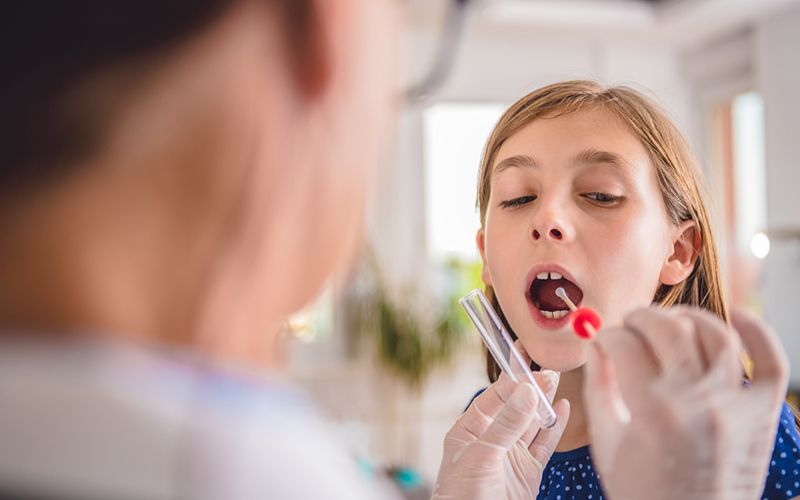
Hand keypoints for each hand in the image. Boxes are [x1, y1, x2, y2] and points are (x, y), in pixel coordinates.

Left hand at [432, 360, 569, 499]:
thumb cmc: (463, 496)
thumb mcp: (482, 455)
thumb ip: (507, 424)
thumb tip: (527, 390)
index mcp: (468, 431)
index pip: (492, 398)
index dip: (511, 381)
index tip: (528, 366)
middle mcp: (490, 440)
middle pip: (514, 407)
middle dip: (530, 388)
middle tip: (548, 369)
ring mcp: (510, 456)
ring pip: (531, 424)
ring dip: (544, 404)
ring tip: (556, 381)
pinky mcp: (528, 472)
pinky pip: (543, 445)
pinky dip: (554, 428)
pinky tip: (562, 409)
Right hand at [584, 306, 789, 499]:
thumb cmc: (644, 492)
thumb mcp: (606, 442)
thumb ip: (598, 386)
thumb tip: (594, 345)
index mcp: (651, 412)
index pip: (623, 345)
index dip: (606, 335)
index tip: (602, 340)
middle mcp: (696, 402)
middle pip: (668, 329)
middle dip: (639, 317)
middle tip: (628, 324)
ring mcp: (734, 407)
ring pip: (716, 334)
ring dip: (687, 316)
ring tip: (669, 322)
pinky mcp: (761, 416)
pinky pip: (769, 363)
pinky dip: (758, 332)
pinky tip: (738, 317)